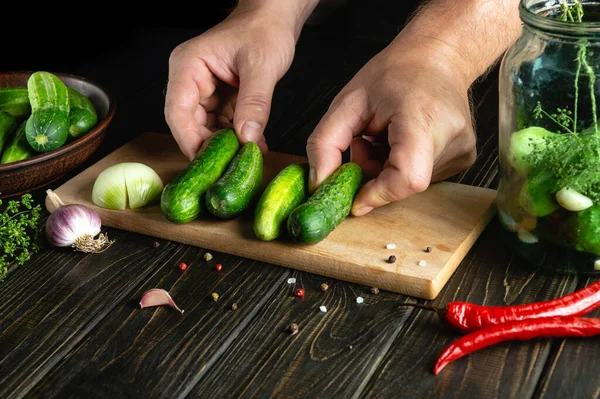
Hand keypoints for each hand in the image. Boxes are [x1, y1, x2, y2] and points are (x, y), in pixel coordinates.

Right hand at [164, 6, 296, 159]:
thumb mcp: (262, 66)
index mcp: (188, 66)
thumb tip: (248, 137)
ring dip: (225, 143)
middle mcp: (190, 78)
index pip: (178, 111)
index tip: (206, 163)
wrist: (274, 17)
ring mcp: (203, 87)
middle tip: (230, 165)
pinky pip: (221, 122)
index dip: (190, 140)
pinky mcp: (218, 95)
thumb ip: (254, 103)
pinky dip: (236, 134)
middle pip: (189, 123)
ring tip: (246, 156)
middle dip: (210, 145)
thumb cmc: (264, 29)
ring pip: (206, 126)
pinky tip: (252, 144)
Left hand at [306, 41, 476, 215]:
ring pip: (409, 183)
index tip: (354, 195)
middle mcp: (451, 138)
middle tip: (363, 146)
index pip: (407, 179)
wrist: (437, 57)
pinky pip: (420, 177)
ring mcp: (460, 151)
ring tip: (382, 138)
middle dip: (373, 176)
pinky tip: (398, 142)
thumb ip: (325, 144)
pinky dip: (400, 167)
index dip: (377, 194)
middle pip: (403, 184)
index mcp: (424, 118)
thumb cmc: (395, 74)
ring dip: (385, 170)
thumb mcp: (347, 102)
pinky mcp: (463, 159)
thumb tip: (320, 185)